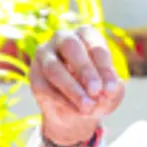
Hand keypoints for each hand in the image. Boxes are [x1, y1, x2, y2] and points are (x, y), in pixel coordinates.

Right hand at [29, 27, 124, 144]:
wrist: (76, 112)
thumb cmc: (99, 93)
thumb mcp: (111, 93)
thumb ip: (112, 91)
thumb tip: (106, 93)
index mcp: (87, 35)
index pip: (96, 47)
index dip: (105, 69)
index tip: (111, 90)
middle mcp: (63, 38)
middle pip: (71, 47)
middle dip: (85, 70)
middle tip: (96, 92)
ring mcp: (44, 54)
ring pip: (54, 68)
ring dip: (72, 89)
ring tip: (88, 107)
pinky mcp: (34, 75)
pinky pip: (44, 87)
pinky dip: (62, 101)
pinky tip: (77, 111)